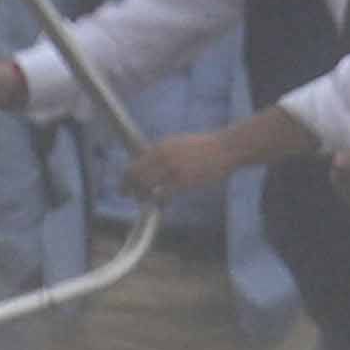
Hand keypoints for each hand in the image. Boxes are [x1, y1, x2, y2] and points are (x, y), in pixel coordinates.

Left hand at [128, 129, 244, 202]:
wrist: (225, 148)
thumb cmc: (205, 148)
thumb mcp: (179, 144)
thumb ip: (163, 153)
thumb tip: (149, 161)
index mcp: (161, 146)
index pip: (135, 162)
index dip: (126, 176)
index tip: (124, 185)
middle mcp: (162, 155)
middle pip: (135, 174)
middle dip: (128, 186)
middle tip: (126, 195)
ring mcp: (171, 168)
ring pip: (145, 185)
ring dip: (141, 195)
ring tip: (144, 201)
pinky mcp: (182, 181)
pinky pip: (162, 195)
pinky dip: (159, 201)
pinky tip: (162, 205)